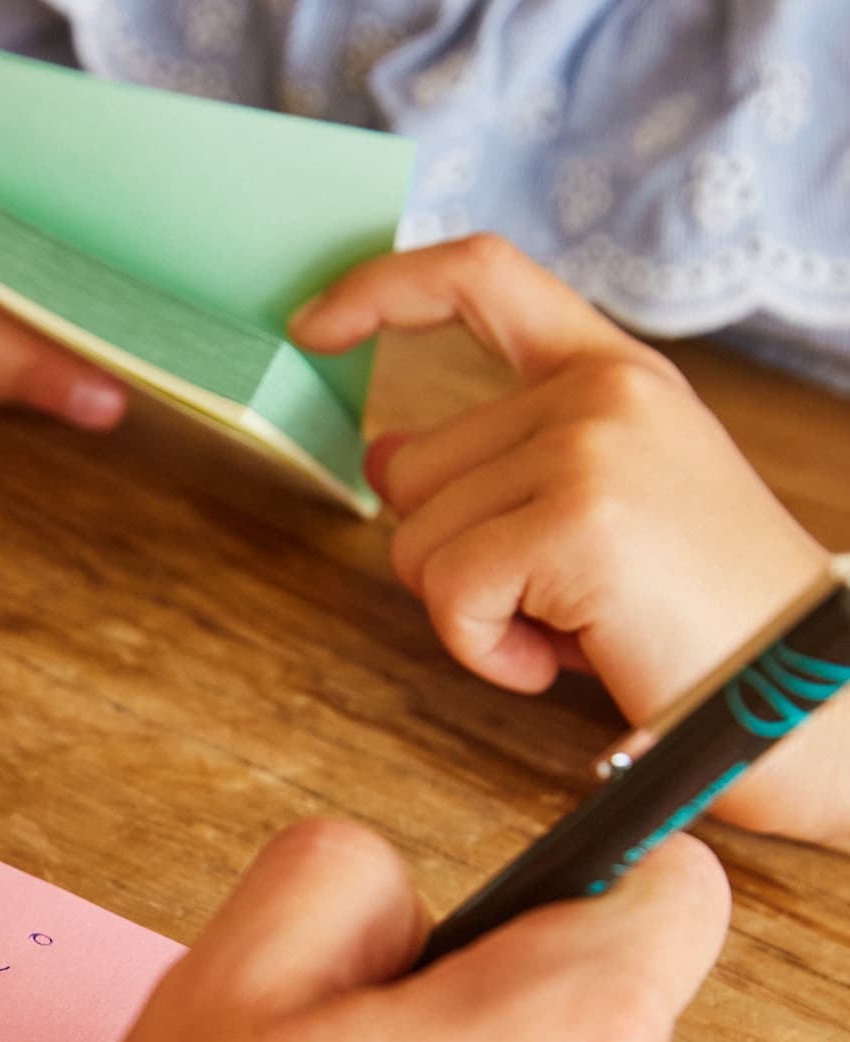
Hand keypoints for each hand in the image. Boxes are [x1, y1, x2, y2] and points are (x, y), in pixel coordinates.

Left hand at [289, 235, 847, 847]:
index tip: (313, 324)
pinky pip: (446, 595)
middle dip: (453, 557)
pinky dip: (485, 650)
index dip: (381, 288)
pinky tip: (565, 659)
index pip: (481, 276)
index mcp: (615, 372)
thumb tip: (385, 453)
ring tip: (576, 626)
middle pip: (411, 470)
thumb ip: (502, 461)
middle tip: (558, 598)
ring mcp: (591, 450)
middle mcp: (604, 393)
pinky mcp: (575, 522)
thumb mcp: (602, 505)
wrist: (806, 692)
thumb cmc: (699, 614)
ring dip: (475, 614)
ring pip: (417, 541)